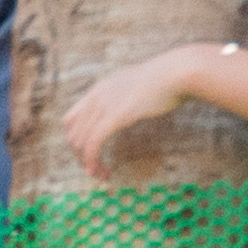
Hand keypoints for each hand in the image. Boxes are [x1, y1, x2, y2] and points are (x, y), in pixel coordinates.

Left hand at [61, 45, 211, 182]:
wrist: (177, 73)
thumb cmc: (165, 81)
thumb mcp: (135, 87)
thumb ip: (124, 98)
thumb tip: (126, 111)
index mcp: (99, 90)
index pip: (71, 119)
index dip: (76, 141)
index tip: (89, 154)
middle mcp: (96, 96)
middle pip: (73, 134)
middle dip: (80, 156)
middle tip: (95, 170)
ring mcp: (104, 105)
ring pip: (81, 141)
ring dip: (87, 162)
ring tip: (101, 174)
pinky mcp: (115, 115)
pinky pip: (94, 142)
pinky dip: (92, 160)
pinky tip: (100, 171)